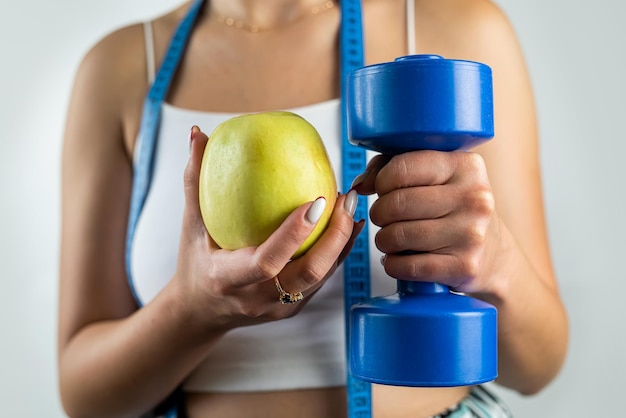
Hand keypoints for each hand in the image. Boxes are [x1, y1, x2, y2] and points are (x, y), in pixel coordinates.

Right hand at [174, 127, 362, 331]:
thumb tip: (198, 135)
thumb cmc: (194, 264)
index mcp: (228, 278)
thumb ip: (195, 182)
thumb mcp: (190, 226)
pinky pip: (322, 280)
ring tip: (353, 206)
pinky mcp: (292, 309)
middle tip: (346, 199)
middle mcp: (256, 298)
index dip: (294, 233)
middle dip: (335, 236)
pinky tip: (350, 225)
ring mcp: (278, 308)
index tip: (316, 200)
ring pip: (322, 278)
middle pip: (308, 273)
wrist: (200, 313)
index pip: (267, 261)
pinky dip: (338, 252)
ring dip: (343, 241)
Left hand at [351, 151, 501, 294]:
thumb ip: (393, 166)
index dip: (381, 181)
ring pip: (397, 235)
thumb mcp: (436, 177)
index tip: (383, 190)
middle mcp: (474, 198)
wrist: (494, 256)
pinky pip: (407, 266)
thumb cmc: (453, 210)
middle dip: (379, 213)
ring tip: (392, 239)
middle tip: (385, 218)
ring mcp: (471, 234)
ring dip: (384, 240)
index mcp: (466, 166)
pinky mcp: (464, 266)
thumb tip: (360, 184)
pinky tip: (399, 259)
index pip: (402, 168)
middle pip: (396, 204)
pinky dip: (393, 264)